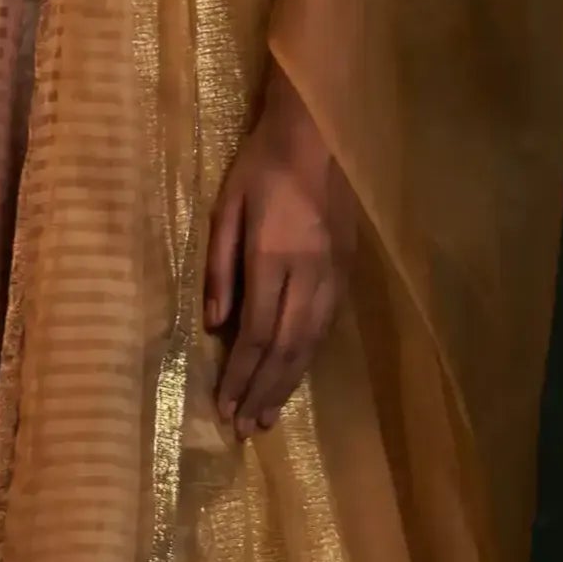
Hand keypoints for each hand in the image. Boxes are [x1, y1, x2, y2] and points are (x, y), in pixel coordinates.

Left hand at [203, 68, 356, 438]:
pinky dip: (308, 358)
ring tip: (269, 415)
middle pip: (286, 348)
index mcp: (273, 257)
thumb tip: (214, 324)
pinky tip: (295, 376)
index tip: (224, 406)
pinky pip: (326, 327)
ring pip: (311, 343)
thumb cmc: (262, 165)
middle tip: (246, 428)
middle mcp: (309, 274)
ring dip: (288, 383)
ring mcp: (333, 275)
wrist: (319, 133)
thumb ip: (220, 267)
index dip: (240, 374)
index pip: (258, 332)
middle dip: (263, 391)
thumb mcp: (226, 208)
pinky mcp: (347, 272)